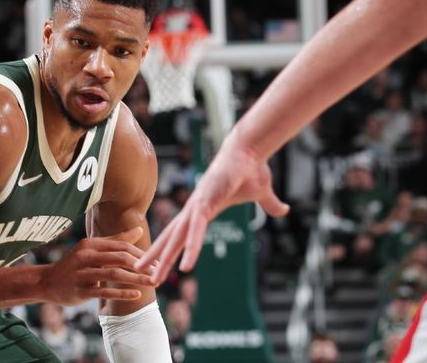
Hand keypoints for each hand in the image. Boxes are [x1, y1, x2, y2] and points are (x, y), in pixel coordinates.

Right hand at [40, 227, 155, 305]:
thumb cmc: (75, 264)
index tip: (156, 261)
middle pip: (120, 257)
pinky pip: (105, 291)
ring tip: (153, 283)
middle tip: (158, 272)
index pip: (121, 246)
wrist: (47, 282)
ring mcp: (83, 273)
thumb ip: (116, 240)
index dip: (140, 253)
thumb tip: (138, 230)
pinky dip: (122, 293)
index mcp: (91, 244)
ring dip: (136, 279)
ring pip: (115, 274)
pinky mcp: (81, 290)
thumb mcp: (92, 249)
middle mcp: (87, 256)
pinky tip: (137, 295)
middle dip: (142, 265)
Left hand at [137, 137, 288, 283]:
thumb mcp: (262, 194)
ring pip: (177, 238)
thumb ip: (269, 205)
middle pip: (171, 238)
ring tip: (154, 277)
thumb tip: (284, 210)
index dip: (169, 248)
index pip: (180, 233)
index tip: (159, 263)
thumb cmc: (252, 168)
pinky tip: (186, 266)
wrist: (250, 150)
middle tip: (142, 275)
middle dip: (157, 258)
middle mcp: (194, 209)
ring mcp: (198, 205)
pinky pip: (196, 231)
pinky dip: (190, 248)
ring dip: (165, 258)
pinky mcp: (206, 202)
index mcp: (202, 209)